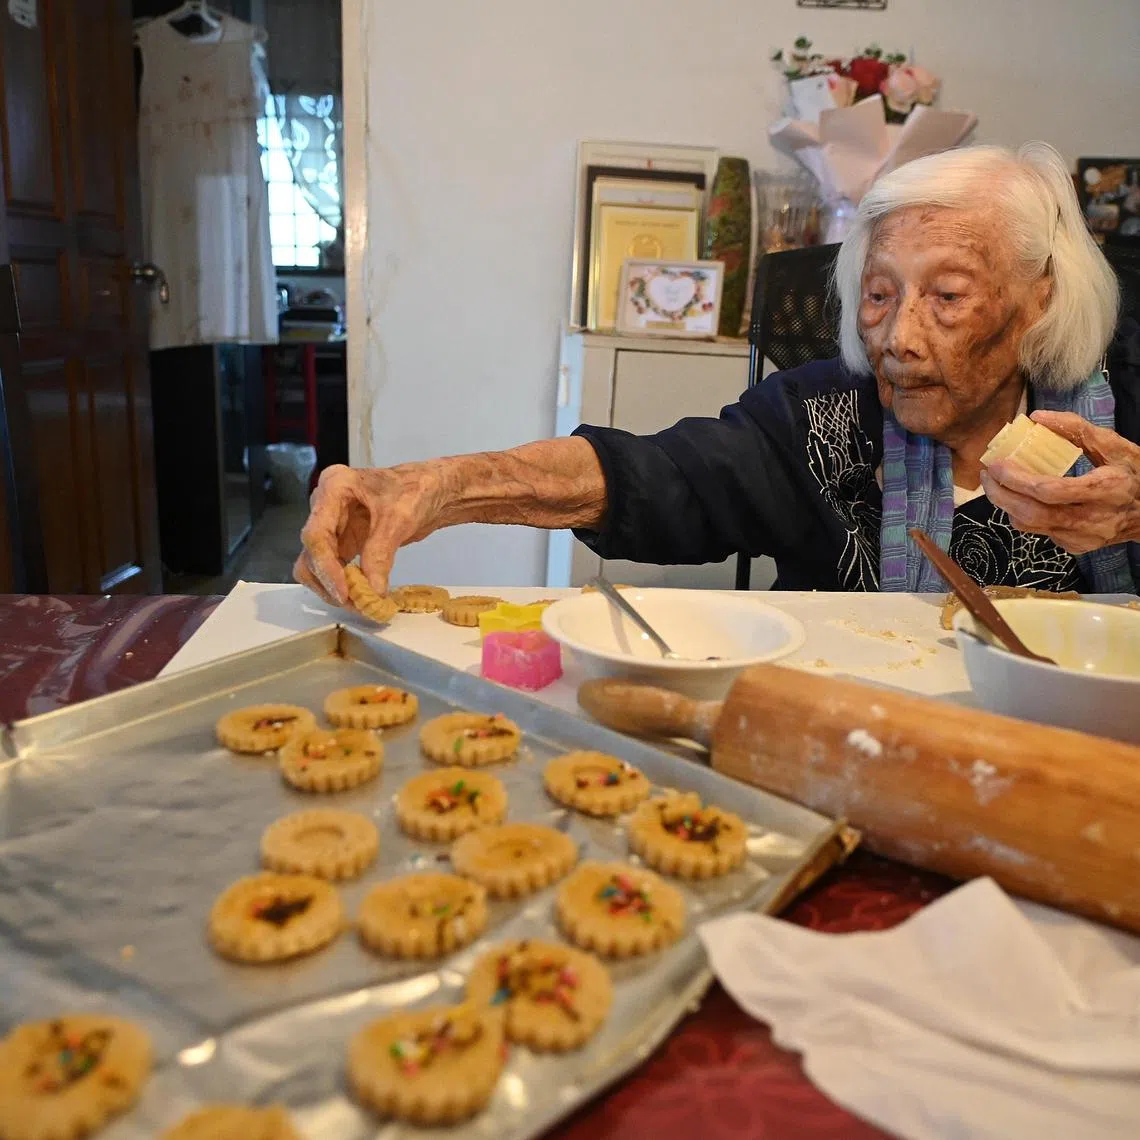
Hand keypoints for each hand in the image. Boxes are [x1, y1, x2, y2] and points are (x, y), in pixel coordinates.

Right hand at [293, 462, 447, 604]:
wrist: (432, 491)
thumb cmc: (416, 490)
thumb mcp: (399, 520)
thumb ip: (381, 553)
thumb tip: (373, 590)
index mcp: (334, 486)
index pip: (317, 534)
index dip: (326, 567)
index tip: (344, 592)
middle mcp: (325, 505)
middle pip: (312, 551)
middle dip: (330, 582)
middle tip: (356, 604)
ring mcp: (332, 525)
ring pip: (315, 564)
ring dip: (333, 587)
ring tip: (361, 604)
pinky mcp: (342, 542)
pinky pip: (333, 568)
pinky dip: (344, 584)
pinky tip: (362, 596)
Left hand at [980, 411, 1139, 554]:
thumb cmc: (1135, 473)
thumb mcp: (1115, 446)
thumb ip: (1076, 429)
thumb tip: (1036, 417)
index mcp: (1106, 489)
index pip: (1050, 491)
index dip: (1017, 479)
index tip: (997, 464)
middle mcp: (1093, 519)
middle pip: (1032, 514)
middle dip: (1000, 495)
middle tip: (987, 476)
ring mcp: (1084, 538)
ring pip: (1031, 526)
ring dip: (1007, 505)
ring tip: (997, 484)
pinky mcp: (1076, 547)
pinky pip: (1040, 531)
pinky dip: (1024, 513)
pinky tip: (1022, 498)